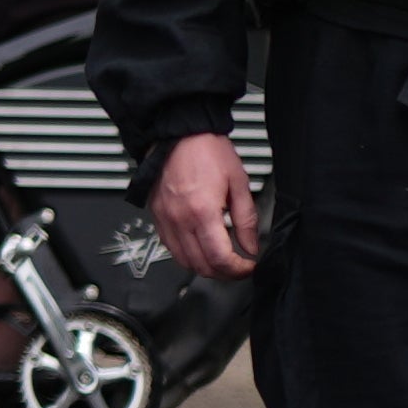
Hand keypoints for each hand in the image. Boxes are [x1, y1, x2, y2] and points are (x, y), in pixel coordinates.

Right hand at [150, 131, 259, 279]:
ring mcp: (165, 219)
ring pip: (183, 261)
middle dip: (224, 273)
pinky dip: (187, 255)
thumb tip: (251, 245)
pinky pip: (170, 247)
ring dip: (204, 267)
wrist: (178, 134)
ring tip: (221, 260)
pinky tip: (200, 248)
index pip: (220, 258)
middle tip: (239, 266)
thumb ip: (246, 219)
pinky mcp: (157, 216)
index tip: (249, 266)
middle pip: (201, 265)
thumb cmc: (207, 151)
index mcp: (202, 211)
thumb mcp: (238, 183)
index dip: (238, 269)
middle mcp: (179, 219)